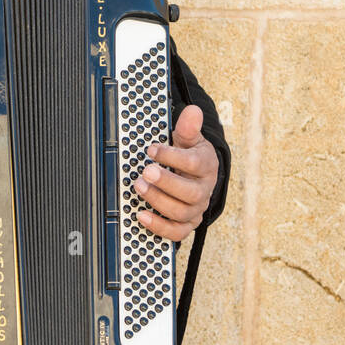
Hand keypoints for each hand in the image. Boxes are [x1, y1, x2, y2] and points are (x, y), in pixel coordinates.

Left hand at [133, 105, 218, 241]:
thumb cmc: (191, 157)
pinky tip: (142, 215)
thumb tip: (192, 111)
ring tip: (139, 187)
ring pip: (180, 212)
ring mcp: (196, 209)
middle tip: (145, 172)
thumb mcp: (190, 140)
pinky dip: (159, 226)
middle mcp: (204, 190)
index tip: (152, 150)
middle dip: (165, 182)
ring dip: (157, 200)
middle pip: (189, 192)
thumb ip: (188, 128)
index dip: (172, 157)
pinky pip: (176, 232)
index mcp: (206, 167)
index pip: (193, 163)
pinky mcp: (187, 224)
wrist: (199, 178)